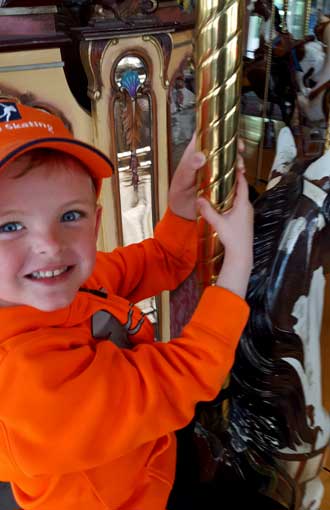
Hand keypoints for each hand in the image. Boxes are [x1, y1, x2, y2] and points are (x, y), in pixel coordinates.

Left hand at [169, 135, 245, 220]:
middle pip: (223, 144)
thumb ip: (189, 166)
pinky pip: (233, 174)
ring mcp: (215, 170)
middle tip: (239, 148)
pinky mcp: (222, 181)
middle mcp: (207, 160)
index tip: (225, 130)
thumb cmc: (179, 192)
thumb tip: (200, 156)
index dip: (215, 128)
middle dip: (234, 145)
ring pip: (231, 159)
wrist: (183, 210)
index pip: (205, 134)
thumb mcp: (181, 178)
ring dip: (238, 160)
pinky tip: (240, 175)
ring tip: (240, 166)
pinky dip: (239, 174)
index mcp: (194, 154)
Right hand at [197, 170, 253, 297]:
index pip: (242, 184)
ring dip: (232, 192)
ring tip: (221, 185)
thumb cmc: (233, 238)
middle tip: (223, 173)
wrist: (241, 253)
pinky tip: (223, 203)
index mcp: (243, 204)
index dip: (238, 173)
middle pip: (241, 190)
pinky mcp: (245, 220)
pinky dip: (232, 201)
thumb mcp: (218, 222)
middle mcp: (247, 207)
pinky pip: (239, 206)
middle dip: (232, 181)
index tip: (233, 164)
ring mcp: (247, 214)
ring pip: (240, 198)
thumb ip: (207, 210)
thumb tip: (198, 199)